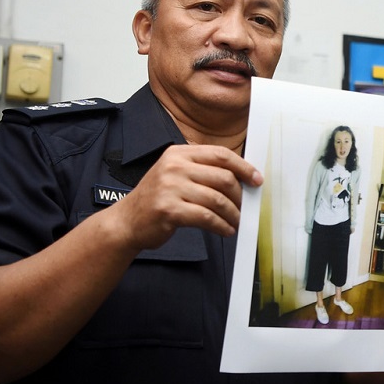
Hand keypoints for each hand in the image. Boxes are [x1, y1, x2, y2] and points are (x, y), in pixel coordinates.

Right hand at [110, 144, 261, 250]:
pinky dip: (221, 226)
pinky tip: (226, 230)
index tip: (257, 179)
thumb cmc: (158, 199)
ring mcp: (170, 187)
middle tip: (245, 208)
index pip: (220, 154)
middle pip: (223, 177)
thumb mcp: (176, 175)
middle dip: (240, 196)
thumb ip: (203, 171)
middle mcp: (174, 167)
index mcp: (178, 153)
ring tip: (237, 222)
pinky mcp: (169, 210)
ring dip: (233, 214)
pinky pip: (207, 217)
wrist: (126, 222)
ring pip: (217, 199)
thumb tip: (242, 178)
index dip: (243, 167)